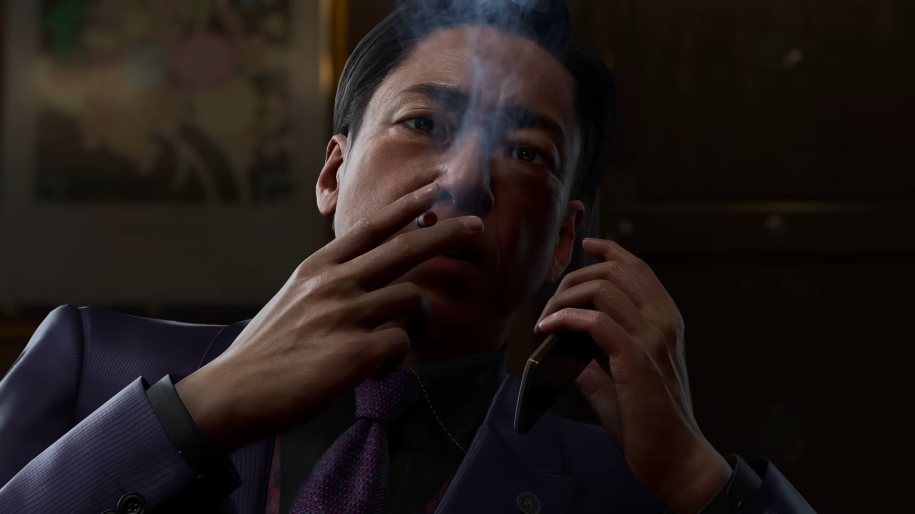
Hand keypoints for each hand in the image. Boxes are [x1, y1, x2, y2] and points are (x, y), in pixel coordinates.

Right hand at [175, 183, 483, 454]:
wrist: (235, 392)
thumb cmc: (265, 352)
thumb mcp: (292, 299)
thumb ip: (328, 285)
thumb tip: (363, 281)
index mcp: (318, 268)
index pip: (370, 229)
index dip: (404, 208)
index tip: (430, 192)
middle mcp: (335, 283)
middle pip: (406, 249)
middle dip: (446, 234)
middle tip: (476, 225)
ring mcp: (346, 314)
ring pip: (412, 300)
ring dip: (415, 325)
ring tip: (392, 348)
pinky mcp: (357, 351)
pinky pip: (402, 344)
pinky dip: (396, 360)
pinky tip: (374, 371)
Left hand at [535, 239, 730, 513]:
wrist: (674, 456)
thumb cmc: (650, 424)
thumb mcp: (619, 383)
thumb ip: (594, 363)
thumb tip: (564, 352)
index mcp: (666, 322)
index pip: (638, 270)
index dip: (610, 251)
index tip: (587, 244)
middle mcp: (663, 322)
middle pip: (614, 272)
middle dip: (574, 279)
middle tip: (550, 304)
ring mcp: (652, 338)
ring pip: (603, 289)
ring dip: (565, 298)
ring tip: (546, 318)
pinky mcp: (635, 358)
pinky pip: (596, 321)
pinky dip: (566, 318)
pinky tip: (549, 329)